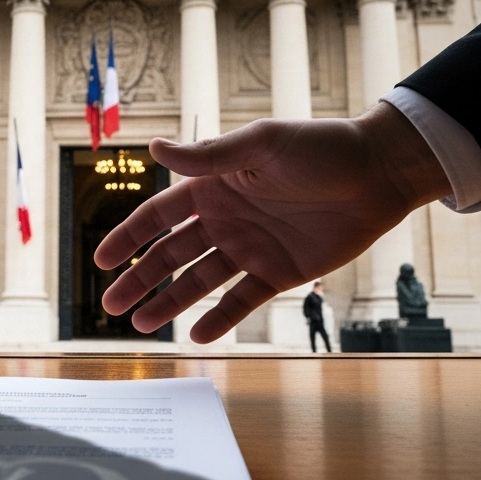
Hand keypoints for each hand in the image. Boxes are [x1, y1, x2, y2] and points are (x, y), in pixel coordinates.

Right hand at [94, 103, 451, 342]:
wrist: (379, 174)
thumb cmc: (322, 148)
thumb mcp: (262, 144)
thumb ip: (209, 156)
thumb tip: (154, 147)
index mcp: (215, 186)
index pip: (160, 216)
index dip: (129, 238)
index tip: (101, 260)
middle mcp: (226, 219)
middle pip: (172, 255)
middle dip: (139, 279)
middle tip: (110, 306)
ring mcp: (251, 248)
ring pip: (199, 282)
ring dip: (169, 303)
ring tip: (141, 326)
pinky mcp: (280, 273)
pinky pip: (241, 300)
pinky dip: (218, 318)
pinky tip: (194, 335)